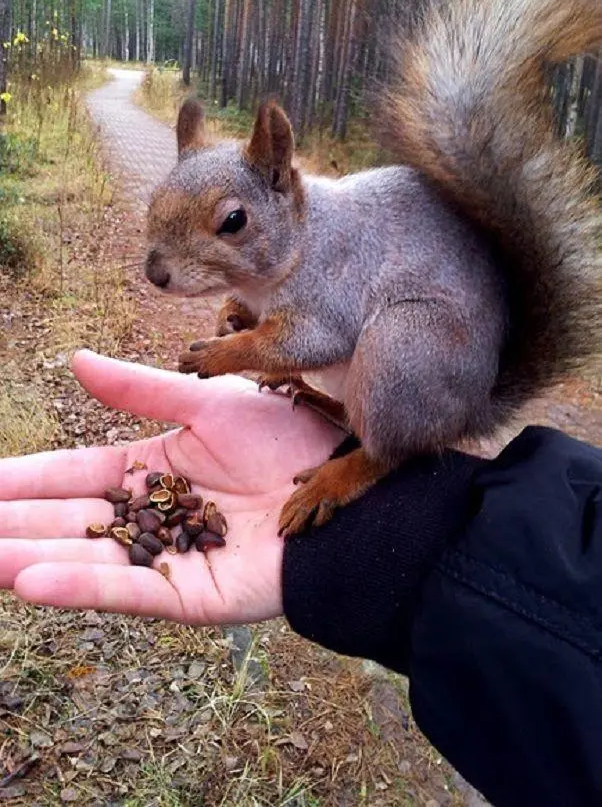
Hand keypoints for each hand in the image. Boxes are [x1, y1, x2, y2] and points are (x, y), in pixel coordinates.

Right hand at [0, 351, 343, 624]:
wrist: (347, 484)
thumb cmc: (287, 440)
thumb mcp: (206, 403)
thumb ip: (141, 389)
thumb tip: (74, 359)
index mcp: (150, 471)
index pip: (71, 476)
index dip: (22, 480)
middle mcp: (150, 518)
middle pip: (65, 521)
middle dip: (11, 524)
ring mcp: (167, 560)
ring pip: (84, 559)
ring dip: (26, 557)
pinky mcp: (191, 595)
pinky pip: (129, 590)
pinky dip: (79, 586)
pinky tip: (29, 580)